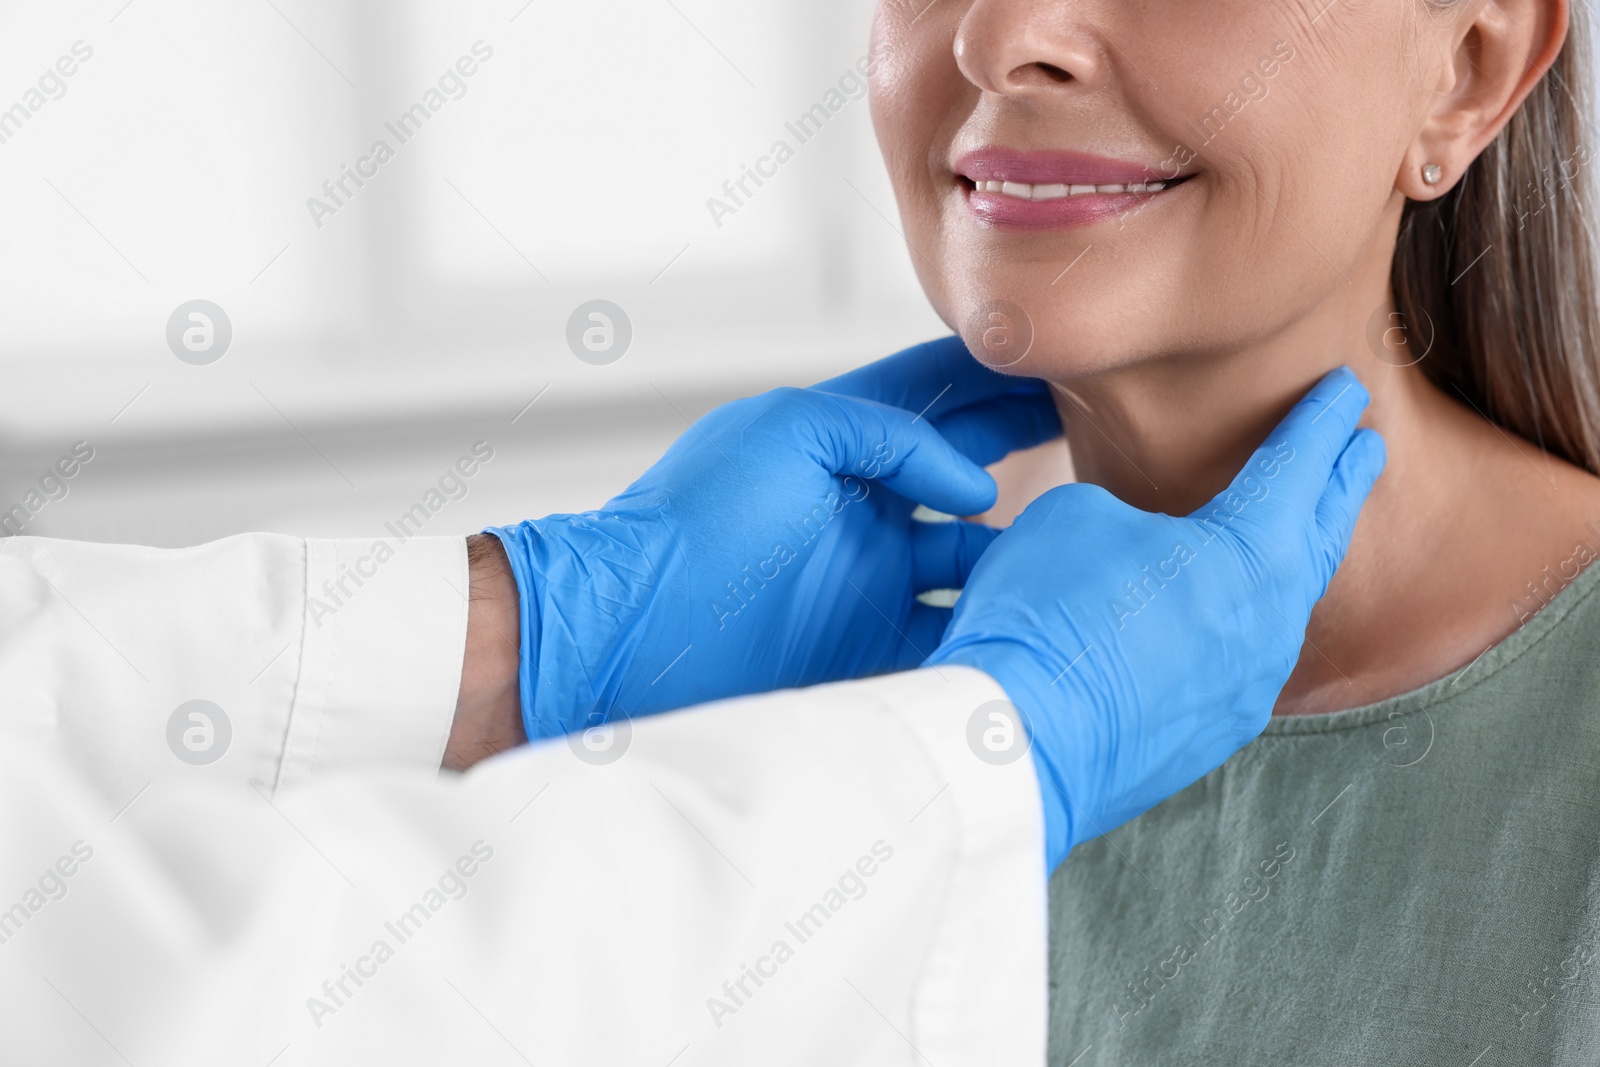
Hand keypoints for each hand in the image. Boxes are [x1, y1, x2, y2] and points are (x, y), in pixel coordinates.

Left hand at [487, 336, 1059, 740]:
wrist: (631, 634)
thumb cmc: (694, 520)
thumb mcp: (788, 434)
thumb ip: (889, 433)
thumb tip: (978, 487)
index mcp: (845, 442)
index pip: (942, 394)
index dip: (1006, 375)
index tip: (1074, 360)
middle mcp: (868, 506)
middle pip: (974, 469)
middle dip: (1037, 450)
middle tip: (1112, 434)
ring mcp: (874, 578)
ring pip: (979, 556)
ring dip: (1031, 548)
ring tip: (1094, 536)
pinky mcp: (874, 646)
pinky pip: (956, 630)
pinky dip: (999, 622)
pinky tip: (1047, 612)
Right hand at [926, 368, 1385, 872]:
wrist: (1014, 742)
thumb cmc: (1044, 615)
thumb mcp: (1075, 516)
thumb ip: (1127, 512)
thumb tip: (1139, 541)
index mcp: (1251, 550)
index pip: (1298, 464)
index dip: (1318, 419)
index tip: (1343, 387)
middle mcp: (1270, 621)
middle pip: (1319, 535)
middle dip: (1342, 484)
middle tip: (1364, 446)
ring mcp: (1247, 687)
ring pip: (1285, 607)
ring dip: (1294, 559)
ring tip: (1297, 531)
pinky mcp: (1209, 735)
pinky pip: (1242, 663)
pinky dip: (1244, 624)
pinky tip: (1223, 619)